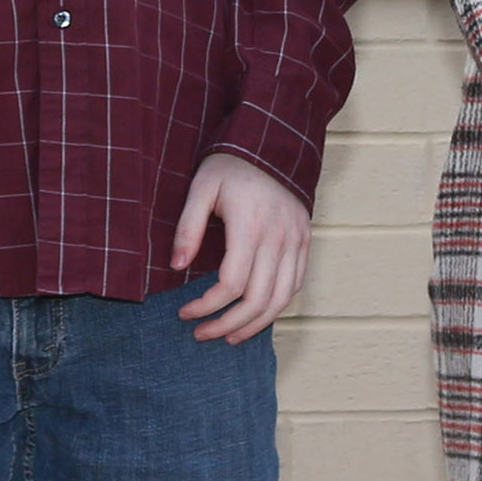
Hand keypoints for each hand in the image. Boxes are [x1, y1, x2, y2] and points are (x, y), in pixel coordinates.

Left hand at [174, 154, 314, 342]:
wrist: (272, 143)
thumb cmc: (230, 166)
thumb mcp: (200, 188)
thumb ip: (188, 228)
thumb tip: (176, 267)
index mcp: (250, 227)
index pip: (230, 285)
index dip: (206, 307)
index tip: (184, 313)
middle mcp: (279, 238)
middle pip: (256, 301)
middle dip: (226, 325)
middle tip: (202, 334)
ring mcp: (296, 241)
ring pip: (280, 300)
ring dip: (254, 325)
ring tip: (229, 336)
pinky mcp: (305, 241)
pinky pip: (295, 285)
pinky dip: (276, 307)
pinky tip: (255, 315)